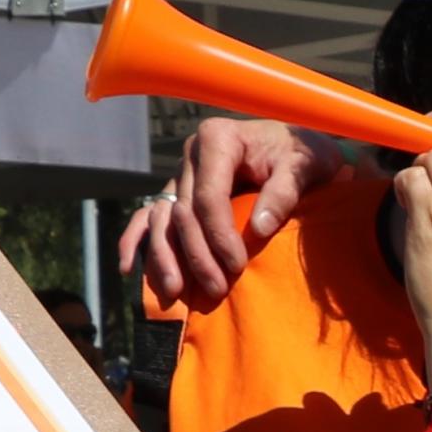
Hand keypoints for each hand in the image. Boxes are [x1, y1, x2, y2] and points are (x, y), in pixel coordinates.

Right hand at [120, 120, 335, 310]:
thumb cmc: (302, 154)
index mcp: (218, 139)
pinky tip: (129, 269)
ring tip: (174, 292)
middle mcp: (192, 154)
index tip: (237, 266)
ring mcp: (182, 173)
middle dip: (196, 254)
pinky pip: (150, 216)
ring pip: (162, 218)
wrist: (297, 146)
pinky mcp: (179, 189)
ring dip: (164, 256)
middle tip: (215, 289)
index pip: (209, 196)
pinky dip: (138, 241)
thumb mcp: (302, 165)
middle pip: (183, 211)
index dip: (219, 235)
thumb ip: (283, 192)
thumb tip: (258, 228)